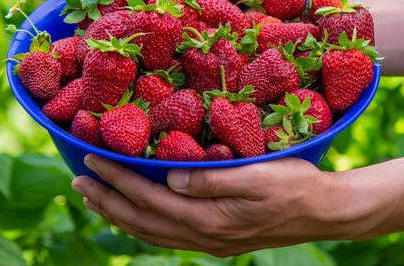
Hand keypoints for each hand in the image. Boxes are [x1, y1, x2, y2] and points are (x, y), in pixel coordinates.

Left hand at [71, 154, 368, 256]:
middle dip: (107, 201)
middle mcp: (203, 236)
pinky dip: (143, 225)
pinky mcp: (219, 240)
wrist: (325, 213)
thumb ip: (212, 180)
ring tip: (96, 198)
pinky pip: (169, 236)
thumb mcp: (257, 175)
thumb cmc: (295, 185)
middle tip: (78, 182)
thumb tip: (170, 180)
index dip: (116, 180)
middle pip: (142, 221)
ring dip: (120, 215)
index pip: (148, 199)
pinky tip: (137, 215)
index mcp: (209, 219)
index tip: (90, 160)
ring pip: (152, 233)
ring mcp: (210, 242)